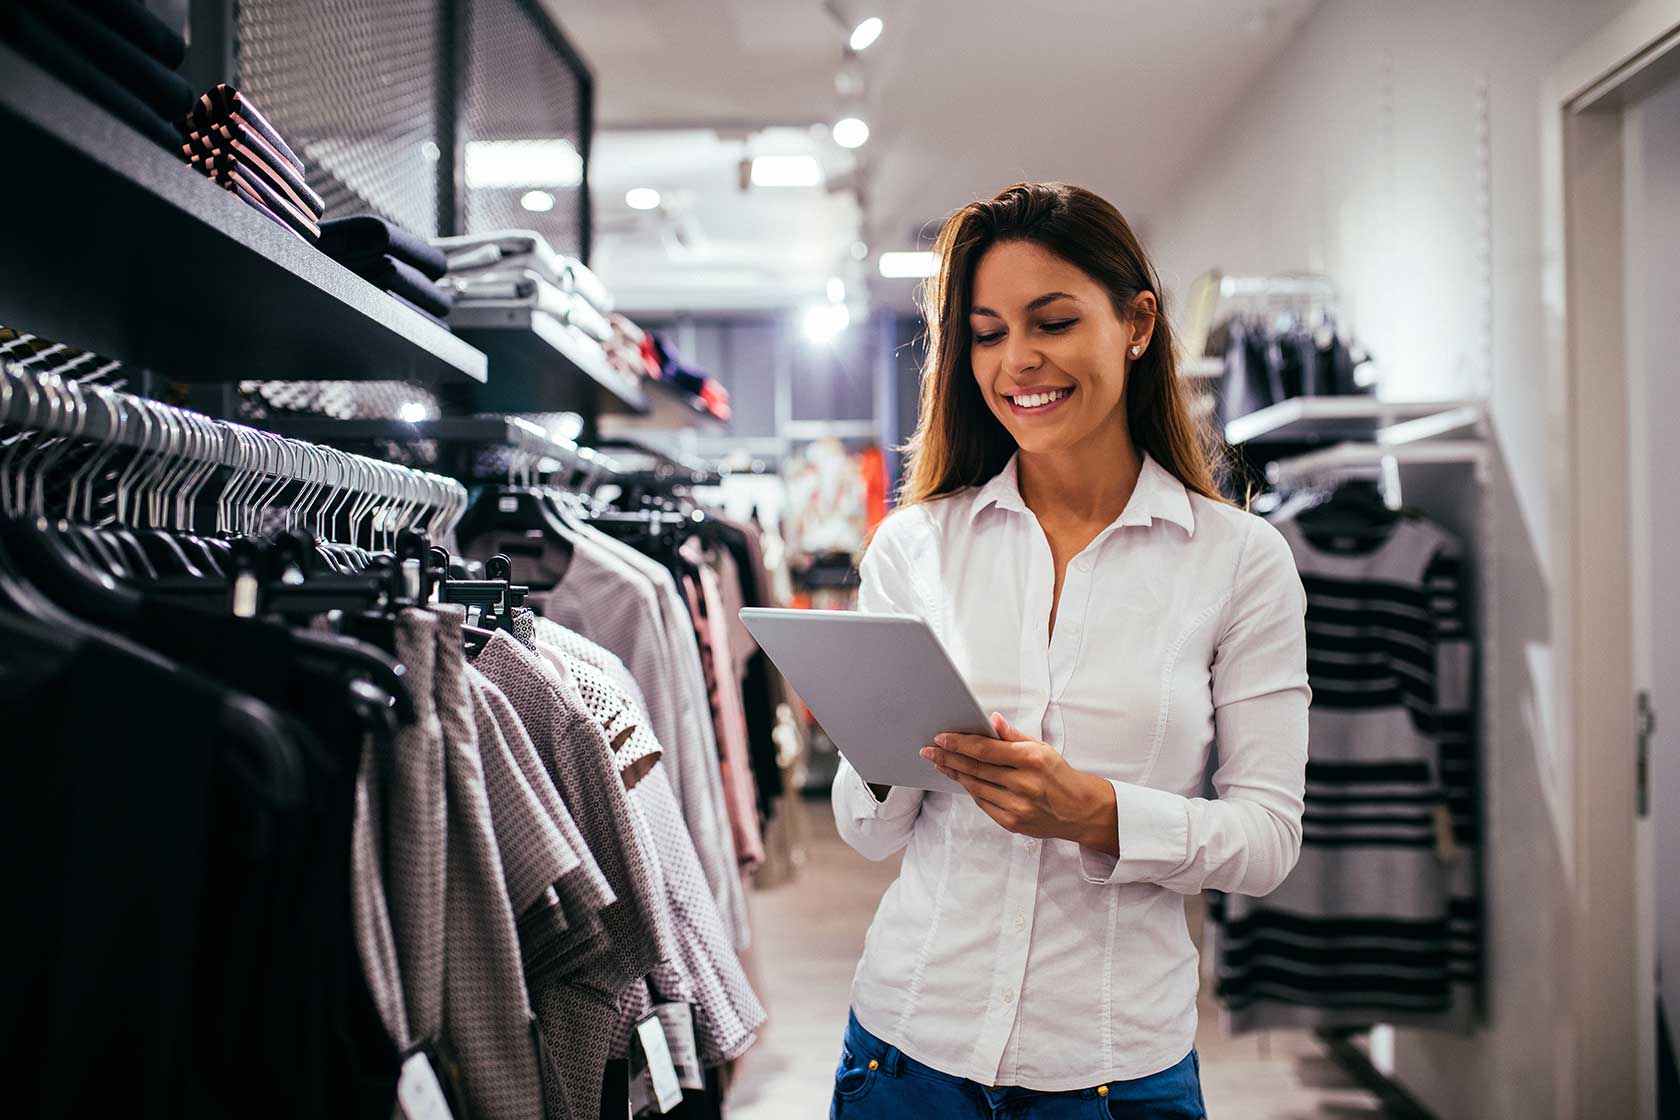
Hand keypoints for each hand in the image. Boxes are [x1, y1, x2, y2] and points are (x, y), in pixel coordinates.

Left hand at [923, 713, 1118, 852]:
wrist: (1079, 810)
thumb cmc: (1059, 775)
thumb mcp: (1042, 748)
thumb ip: (1013, 736)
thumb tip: (992, 720)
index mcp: (1030, 759)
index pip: (985, 749)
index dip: (959, 743)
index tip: (941, 738)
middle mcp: (1023, 783)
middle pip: (975, 768)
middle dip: (948, 758)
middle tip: (929, 750)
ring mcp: (1017, 806)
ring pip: (975, 787)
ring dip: (954, 774)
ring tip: (940, 763)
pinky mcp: (1012, 822)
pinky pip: (983, 803)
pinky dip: (970, 790)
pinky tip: (961, 779)